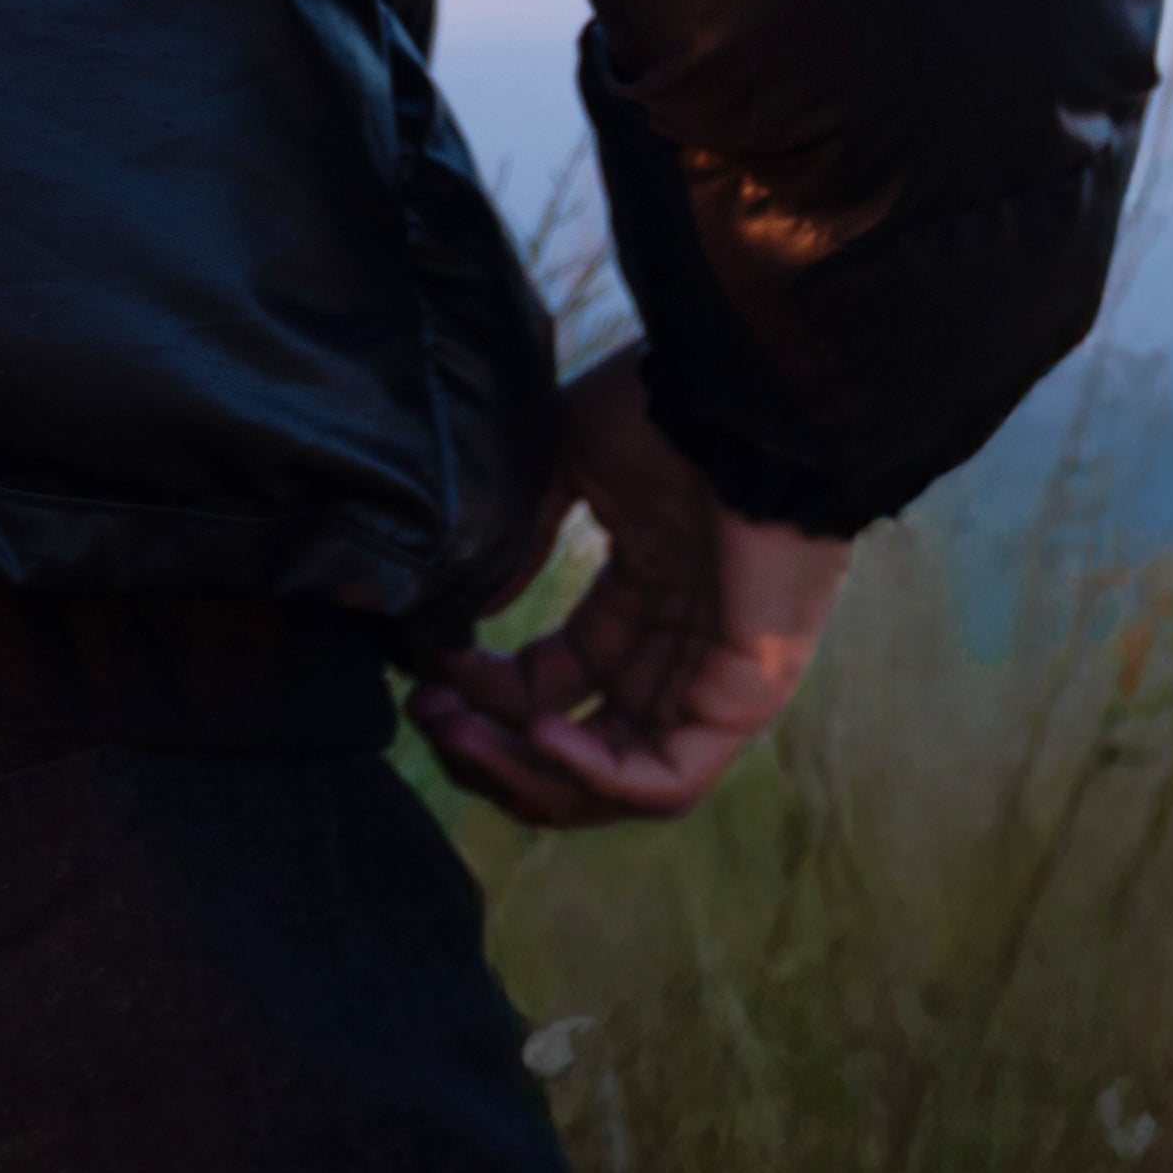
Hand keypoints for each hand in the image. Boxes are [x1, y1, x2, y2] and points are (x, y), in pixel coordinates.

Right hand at [407, 349, 852, 829]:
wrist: (747, 392)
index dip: (482, 691)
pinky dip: (597, 775)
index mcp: (640, 600)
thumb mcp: (575, 457)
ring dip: (525, 773)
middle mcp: (674, 655)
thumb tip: (470, 611)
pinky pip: (668, 779)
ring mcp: (711, 682)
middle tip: (426, 720)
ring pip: (613, 780)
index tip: (425, 671)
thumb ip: (526, 531)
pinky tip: (540, 732)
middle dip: (491, 747)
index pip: (550, 684)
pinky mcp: (745, 697)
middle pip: (573, 749)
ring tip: (460, 734)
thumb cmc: (670, 407)